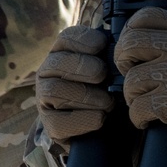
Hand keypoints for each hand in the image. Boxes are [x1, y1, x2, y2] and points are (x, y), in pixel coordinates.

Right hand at [35, 26, 114, 142]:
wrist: (104, 128)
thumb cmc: (108, 90)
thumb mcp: (110, 70)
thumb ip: (111, 58)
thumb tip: (121, 49)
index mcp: (64, 54)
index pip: (66, 39)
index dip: (82, 40)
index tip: (102, 45)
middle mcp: (49, 73)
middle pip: (55, 63)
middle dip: (81, 66)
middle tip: (102, 74)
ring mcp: (45, 99)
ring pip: (54, 91)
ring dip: (85, 95)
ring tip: (108, 102)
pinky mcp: (49, 124)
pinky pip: (58, 121)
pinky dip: (83, 119)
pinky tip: (100, 118)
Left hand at [112, 7, 166, 153]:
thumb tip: (149, 38)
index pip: (145, 17)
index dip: (130, 31)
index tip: (132, 47)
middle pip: (129, 44)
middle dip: (122, 60)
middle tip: (130, 71)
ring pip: (131, 80)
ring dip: (133, 94)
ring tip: (144, 99)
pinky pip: (138, 108)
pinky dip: (138, 117)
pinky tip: (147, 118)